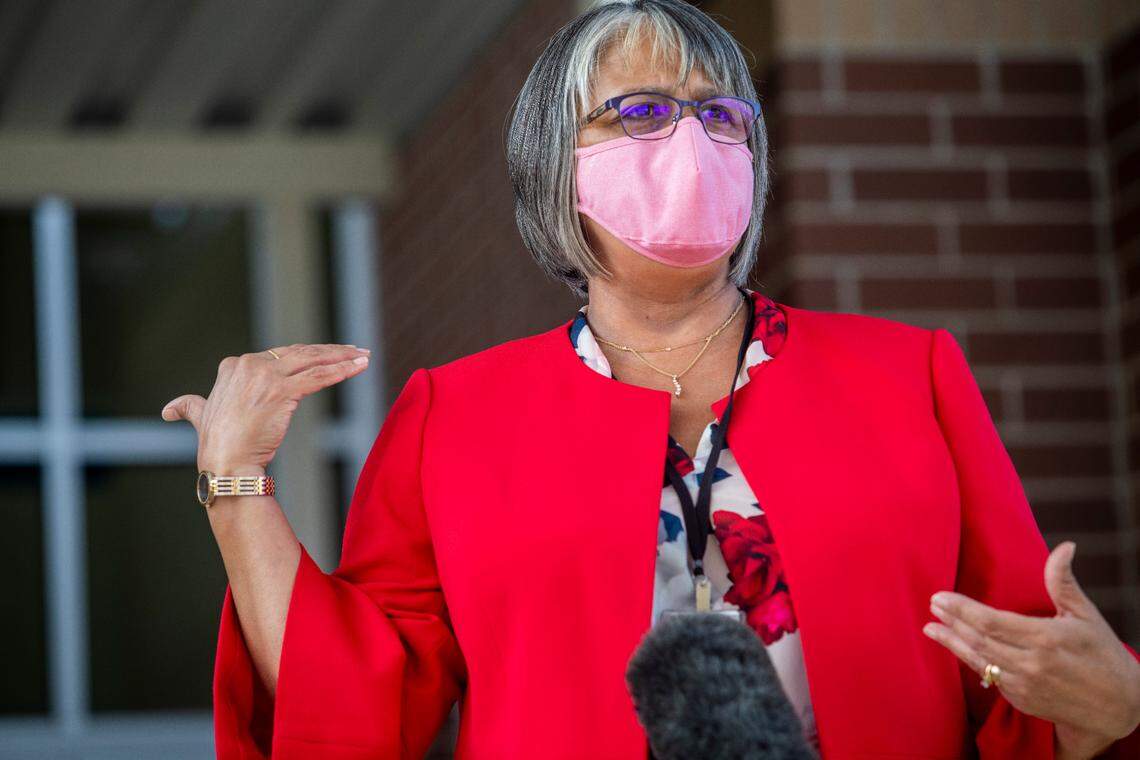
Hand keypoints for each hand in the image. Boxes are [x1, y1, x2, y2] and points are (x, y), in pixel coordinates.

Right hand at [160, 343, 370, 470]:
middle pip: (301, 352)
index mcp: (234, 365)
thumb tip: (171, 409)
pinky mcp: (282, 391)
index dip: (307, 355)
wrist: (226, 463)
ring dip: (342, 357)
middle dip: (331, 351)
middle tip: (355, 351)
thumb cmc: (217, 445)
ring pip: (313, 361)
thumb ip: (189, 406)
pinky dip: (341, 370)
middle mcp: (250, 364)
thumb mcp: (200, 416)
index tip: (328, 356)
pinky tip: (359, 367)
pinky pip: (318, 377)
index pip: (281, 354)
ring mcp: (266, 376)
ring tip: (363, 356)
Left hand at [922, 542, 1139, 748]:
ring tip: (931, 626)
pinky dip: (968, 659)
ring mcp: (1023, 685)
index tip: (940, 597)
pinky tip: (954, 646)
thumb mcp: (1085, 615)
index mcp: (1045, 639)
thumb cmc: (1103, 655)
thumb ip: (1063, 582)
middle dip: (951, 621)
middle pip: (979, 640)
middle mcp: (1030, 664)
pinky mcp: (1020, 700)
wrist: (1117, 706)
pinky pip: (988, 676)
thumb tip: (1064, 547)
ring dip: (952, 642)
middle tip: (932, 604)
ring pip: (978, 660)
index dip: (962, 609)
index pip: (991, 622)